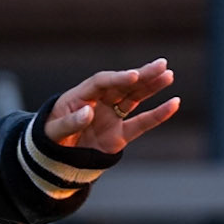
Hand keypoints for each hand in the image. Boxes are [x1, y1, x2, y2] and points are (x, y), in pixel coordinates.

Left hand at [43, 57, 179, 151]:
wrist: (54, 159)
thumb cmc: (50, 139)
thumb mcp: (52, 132)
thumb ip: (69, 123)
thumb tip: (88, 114)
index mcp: (81, 96)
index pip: (101, 82)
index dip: (117, 79)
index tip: (132, 76)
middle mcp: (99, 102)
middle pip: (123, 85)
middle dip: (142, 75)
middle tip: (162, 64)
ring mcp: (111, 117)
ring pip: (135, 98)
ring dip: (152, 87)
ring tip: (168, 75)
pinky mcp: (119, 134)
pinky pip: (141, 123)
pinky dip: (157, 115)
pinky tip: (174, 103)